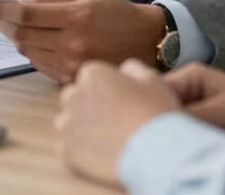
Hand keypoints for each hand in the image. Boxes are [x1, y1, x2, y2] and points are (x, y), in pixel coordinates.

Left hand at [0, 0, 166, 82]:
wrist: (144, 40)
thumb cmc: (114, 12)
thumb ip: (49, 0)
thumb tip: (17, 5)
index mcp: (76, 17)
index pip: (26, 15)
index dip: (1, 10)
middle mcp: (72, 44)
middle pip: (22, 36)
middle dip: (1, 24)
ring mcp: (72, 66)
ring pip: (27, 52)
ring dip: (14, 38)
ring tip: (11, 25)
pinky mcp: (72, 80)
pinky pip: (40, 65)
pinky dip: (31, 51)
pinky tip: (33, 40)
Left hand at [56, 59, 179, 186]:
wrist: (157, 154)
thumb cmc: (156, 112)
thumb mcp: (151, 78)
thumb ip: (132, 69)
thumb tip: (123, 71)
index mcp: (93, 73)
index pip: (90, 77)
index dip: (105, 89)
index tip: (118, 102)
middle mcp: (75, 95)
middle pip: (75, 98)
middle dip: (87, 106)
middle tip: (112, 121)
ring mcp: (68, 124)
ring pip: (68, 123)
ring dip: (82, 129)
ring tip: (107, 140)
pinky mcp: (67, 151)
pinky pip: (68, 149)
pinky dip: (80, 153)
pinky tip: (101, 156)